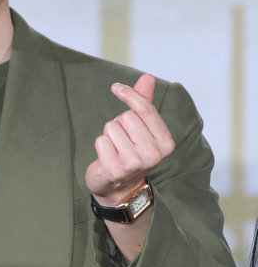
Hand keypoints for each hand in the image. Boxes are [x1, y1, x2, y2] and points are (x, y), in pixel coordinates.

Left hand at [85, 74, 174, 206]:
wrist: (120, 188)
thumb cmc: (132, 153)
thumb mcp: (143, 129)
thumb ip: (145, 103)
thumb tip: (147, 77)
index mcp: (166, 143)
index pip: (146, 108)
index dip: (129, 94)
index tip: (116, 87)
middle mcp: (153, 154)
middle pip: (126, 117)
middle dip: (119, 124)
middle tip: (123, 141)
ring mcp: (134, 163)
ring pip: (111, 127)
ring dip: (109, 136)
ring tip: (116, 150)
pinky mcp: (114, 169)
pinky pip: (100, 140)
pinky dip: (100, 146)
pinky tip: (107, 159)